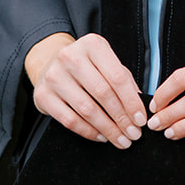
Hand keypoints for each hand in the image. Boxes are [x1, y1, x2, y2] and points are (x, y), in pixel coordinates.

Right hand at [25, 32, 146, 148]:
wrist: (49, 63)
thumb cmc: (85, 66)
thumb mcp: (106, 63)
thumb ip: (124, 81)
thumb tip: (140, 109)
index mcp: (92, 45)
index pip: (117, 77)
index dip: (132, 102)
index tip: (141, 119)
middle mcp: (70, 57)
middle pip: (103, 93)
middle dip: (122, 118)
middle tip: (133, 134)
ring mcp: (54, 76)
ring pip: (87, 109)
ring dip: (108, 129)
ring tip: (120, 139)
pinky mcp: (43, 95)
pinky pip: (70, 120)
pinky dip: (88, 132)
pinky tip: (101, 136)